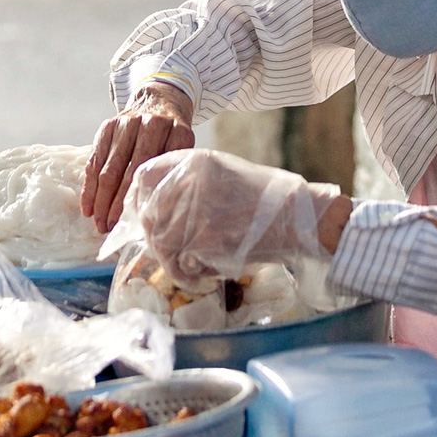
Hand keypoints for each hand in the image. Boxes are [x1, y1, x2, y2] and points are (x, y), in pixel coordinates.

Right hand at [83, 81, 195, 232]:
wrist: (159, 99)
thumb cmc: (172, 135)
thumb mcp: (183, 148)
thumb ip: (173, 170)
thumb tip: (160, 213)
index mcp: (178, 131)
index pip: (158, 169)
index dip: (144, 197)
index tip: (137, 221)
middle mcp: (152, 125)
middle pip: (131, 171)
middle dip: (118, 204)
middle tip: (111, 228)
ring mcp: (127, 123)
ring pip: (109, 169)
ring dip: (101, 200)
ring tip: (99, 223)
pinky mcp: (108, 126)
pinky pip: (95, 161)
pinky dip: (90, 187)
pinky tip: (88, 207)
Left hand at [121, 150, 345, 286]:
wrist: (297, 218)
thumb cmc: (264, 200)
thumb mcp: (224, 174)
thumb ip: (188, 185)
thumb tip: (152, 208)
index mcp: (195, 162)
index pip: (144, 177)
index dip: (138, 200)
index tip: (145, 218)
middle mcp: (189, 182)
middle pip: (150, 217)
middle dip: (158, 241)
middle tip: (176, 253)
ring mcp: (194, 211)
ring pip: (162, 246)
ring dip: (175, 263)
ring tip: (195, 267)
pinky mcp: (203, 240)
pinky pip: (181, 265)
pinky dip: (192, 275)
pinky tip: (209, 272)